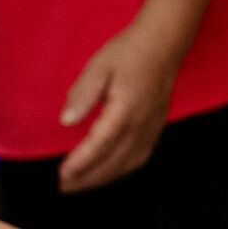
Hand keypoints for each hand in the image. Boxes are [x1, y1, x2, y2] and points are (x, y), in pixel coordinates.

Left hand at [58, 21, 186, 193]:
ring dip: (102, 178)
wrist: (164, 42)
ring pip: (127, 164)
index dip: (81, 163)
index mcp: (126, 109)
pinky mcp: (156, 128)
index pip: (101, 144)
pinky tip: (105, 173)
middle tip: (63, 186)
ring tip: (79, 184)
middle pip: (113, 161)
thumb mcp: (99, 66)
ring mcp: (152, 128)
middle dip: (88, 178)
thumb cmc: (129, 52)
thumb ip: (82, 95)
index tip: (63, 174)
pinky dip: (120, 170)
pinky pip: (138, 158)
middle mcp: (142, 124)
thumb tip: (66, 121)